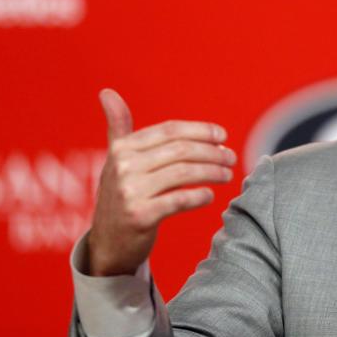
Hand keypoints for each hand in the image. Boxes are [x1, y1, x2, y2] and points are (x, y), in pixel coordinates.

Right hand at [86, 88, 236, 276]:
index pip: (170, 131)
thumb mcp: (116, 160)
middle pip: (180, 150)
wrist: (108, 244)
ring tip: (227, 174)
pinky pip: (179, 200)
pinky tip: (211, 196)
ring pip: (184, 173)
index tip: (222, 135)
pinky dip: (199, 196)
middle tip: (230, 157)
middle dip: (212, 151)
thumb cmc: (119, 196)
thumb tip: (106, 92)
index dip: (200, 130)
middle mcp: (123, 167)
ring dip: (212, 171)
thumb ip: (118, 127)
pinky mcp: (140, 216)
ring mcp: (130, 192)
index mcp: (122, 148)